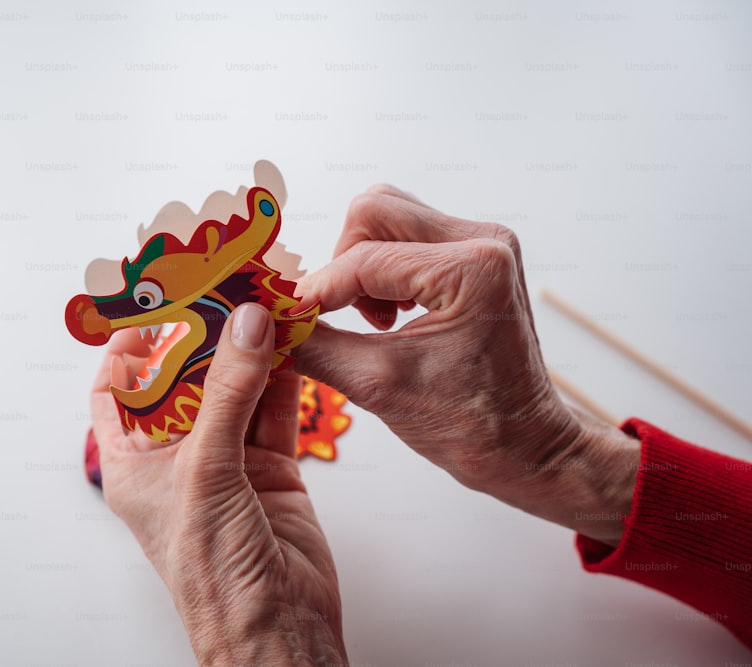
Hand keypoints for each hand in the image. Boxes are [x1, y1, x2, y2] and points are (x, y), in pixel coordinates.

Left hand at [91, 303, 346, 663]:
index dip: (128, 350)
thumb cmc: (213, 575)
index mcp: (135, 466)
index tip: (151, 308)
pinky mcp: (272, 470)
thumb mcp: (206, 472)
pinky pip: (276, 412)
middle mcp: (179, 461)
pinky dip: (286, 379)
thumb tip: (245, 327)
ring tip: (265, 306)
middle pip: (186, 382)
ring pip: (237, 391)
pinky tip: (292, 346)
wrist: (276, 628)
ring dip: (250, 352)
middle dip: (205, 338)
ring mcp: (228, 464)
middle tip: (225, 292)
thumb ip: (228, 394)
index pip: (118, 395)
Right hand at [294, 185, 639, 545]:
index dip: (316, 290)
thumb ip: (312, 345)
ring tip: (374, 321)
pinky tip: (391, 316)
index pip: (365, 260)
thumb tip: (264, 320)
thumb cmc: (467, 425)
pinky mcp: (477, 252)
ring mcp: (484, 241)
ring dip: (362, 265)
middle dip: (342, 264)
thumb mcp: (375, 387)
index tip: (288, 319)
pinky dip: (383, 269)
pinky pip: (408, 236)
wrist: (524, 444)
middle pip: (375, 211)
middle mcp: (484, 239)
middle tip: (341, 316)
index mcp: (473, 269)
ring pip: (388, 217)